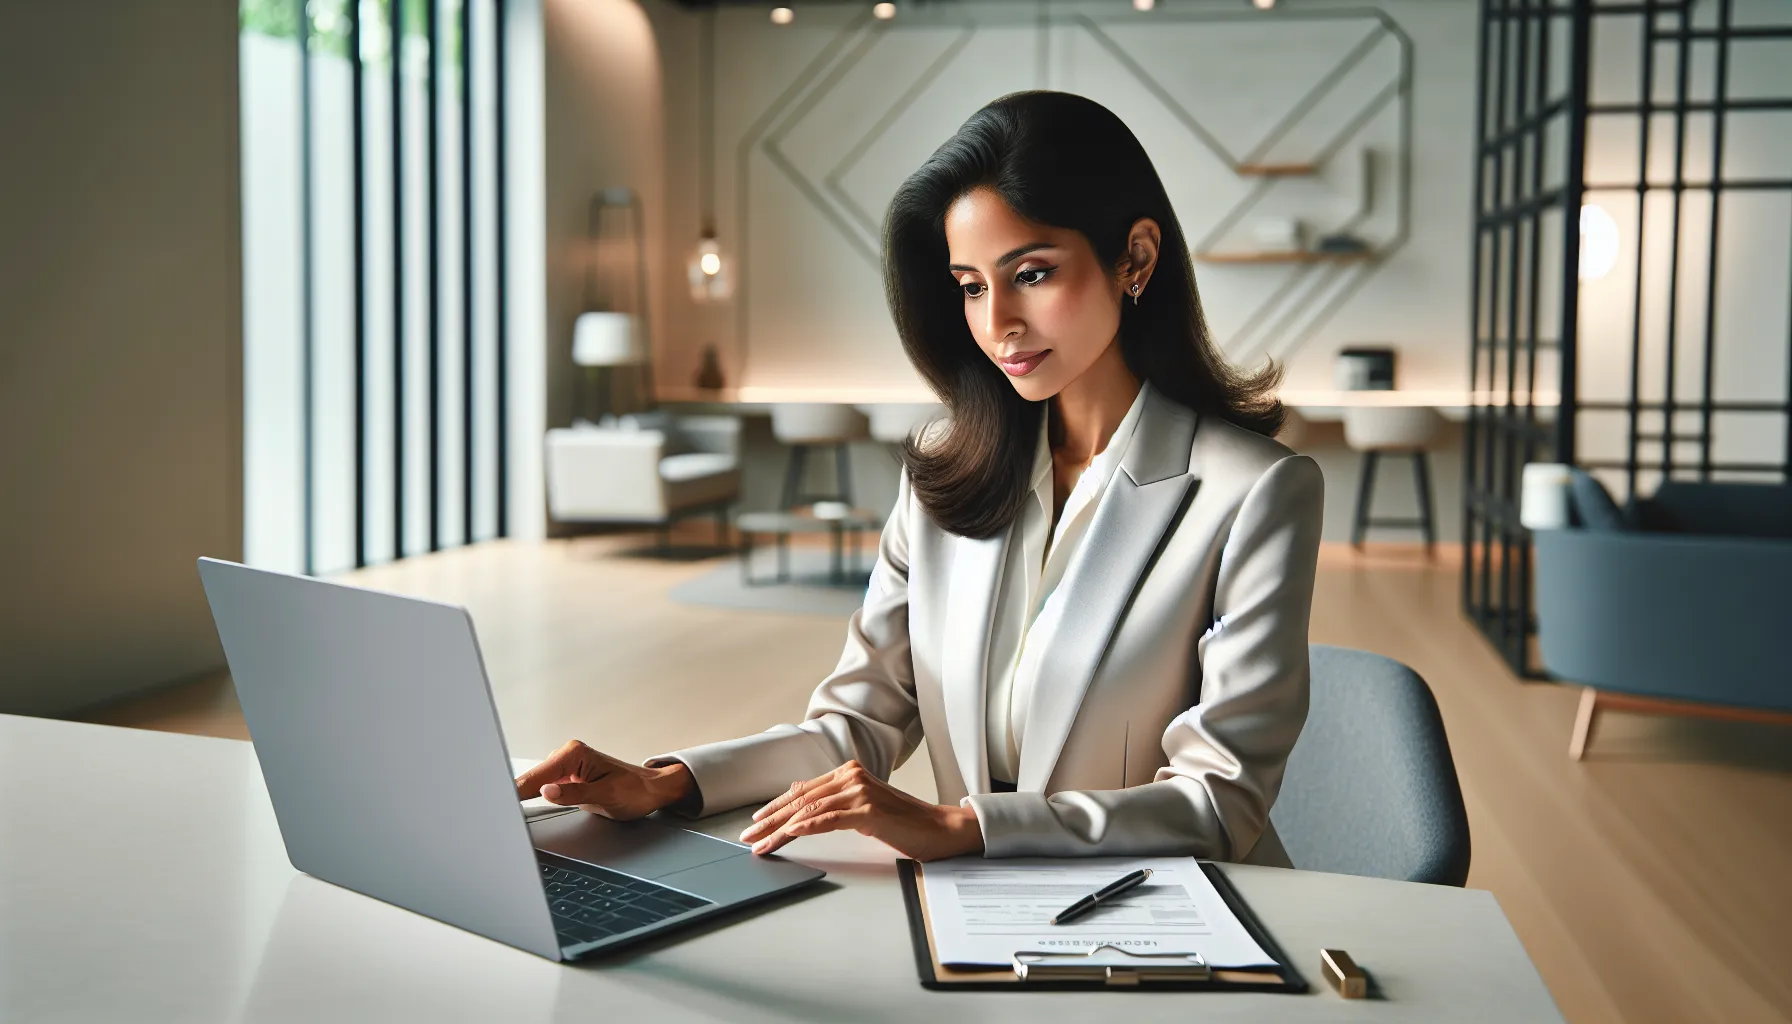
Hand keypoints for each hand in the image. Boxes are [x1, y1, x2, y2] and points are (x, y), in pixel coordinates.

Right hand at [514, 740, 693, 820]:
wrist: (650, 791)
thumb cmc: (635, 791)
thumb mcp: (607, 796)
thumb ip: (575, 793)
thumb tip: (547, 791)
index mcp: (574, 754)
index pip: (536, 776)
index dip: (514, 791)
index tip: (499, 803)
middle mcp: (566, 756)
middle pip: (529, 778)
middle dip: (511, 794)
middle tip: (493, 814)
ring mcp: (564, 767)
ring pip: (532, 784)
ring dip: (518, 796)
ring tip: (501, 813)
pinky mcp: (564, 778)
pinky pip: (541, 788)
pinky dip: (528, 798)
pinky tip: (516, 807)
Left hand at [737, 760, 982, 861]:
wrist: (939, 830)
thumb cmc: (904, 823)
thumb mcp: (864, 809)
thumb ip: (838, 804)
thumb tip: (804, 809)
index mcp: (849, 773)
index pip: (803, 790)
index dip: (776, 807)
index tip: (757, 822)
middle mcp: (852, 776)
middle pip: (801, 799)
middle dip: (770, 820)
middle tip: (749, 836)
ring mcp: (860, 791)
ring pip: (809, 810)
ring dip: (781, 829)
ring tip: (762, 843)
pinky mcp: (869, 811)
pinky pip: (829, 819)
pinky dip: (806, 827)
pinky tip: (790, 835)